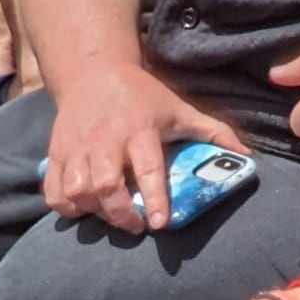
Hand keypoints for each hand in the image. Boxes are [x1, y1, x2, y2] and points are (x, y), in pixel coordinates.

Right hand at [41, 67, 247, 233]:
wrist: (93, 73)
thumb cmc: (142, 96)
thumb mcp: (179, 109)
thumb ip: (213, 133)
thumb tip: (247, 156)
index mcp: (140, 129)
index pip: (147, 168)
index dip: (154, 198)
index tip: (160, 224)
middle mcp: (105, 140)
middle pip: (106, 185)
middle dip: (120, 214)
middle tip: (137, 226)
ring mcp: (77, 147)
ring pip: (77, 190)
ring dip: (94, 212)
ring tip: (112, 217)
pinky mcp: (56, 153)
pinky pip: (53, 189)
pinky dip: (65, 207)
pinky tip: (83, 209)